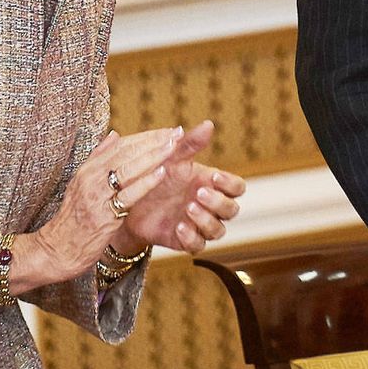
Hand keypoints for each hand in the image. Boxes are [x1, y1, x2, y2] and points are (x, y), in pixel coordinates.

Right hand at [15, 126, 179, 290]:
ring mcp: (96, 196)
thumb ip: (99, 159)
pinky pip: (128, 195)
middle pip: (126, 153)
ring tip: (173, 146)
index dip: (146, 136)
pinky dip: (145, 182)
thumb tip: (115, 134)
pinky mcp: (103, 216)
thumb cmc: (74, 219)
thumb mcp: (81, 184)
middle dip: (154, 141)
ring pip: (128, 169)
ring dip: (153, 156)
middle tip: (176, 133)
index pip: (121, 145)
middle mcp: (91, 178)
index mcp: (88, 169)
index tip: (167, 131)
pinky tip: (162, 173)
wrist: (57, 251)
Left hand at [114, 120, 245, 253]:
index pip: (237, 188)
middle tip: (199, 192)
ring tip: (188, 208)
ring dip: (206, 220)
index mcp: (212, 185)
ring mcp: (199, 225)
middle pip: (232, 210)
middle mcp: (210, 206)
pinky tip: (180, 226)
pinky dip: (192, 237)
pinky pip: (198, 245)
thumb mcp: (172, 159)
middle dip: (218, 202)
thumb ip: (190, 144)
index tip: (214, 177)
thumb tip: (209, 123)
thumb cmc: (157, 176)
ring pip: (218, 230)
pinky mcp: (185, 241)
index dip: (231, 184)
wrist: (130, 201)